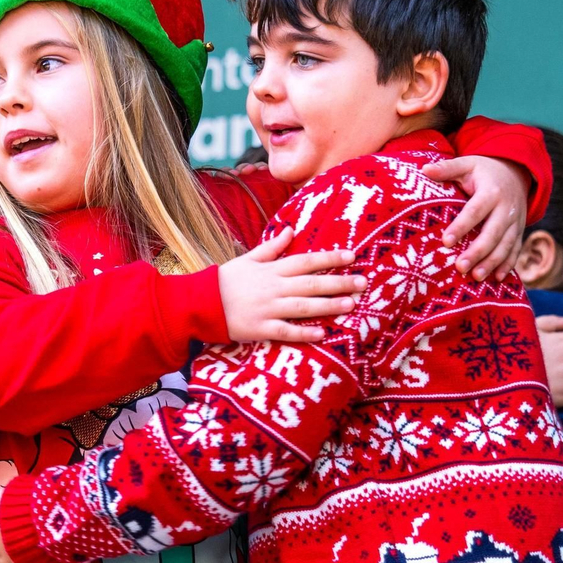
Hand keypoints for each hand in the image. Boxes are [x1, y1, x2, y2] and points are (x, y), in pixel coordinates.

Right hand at [217, 229, 363, 343]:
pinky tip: (323, 333)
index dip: (329, 258)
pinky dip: (304, 333)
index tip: (351, 256)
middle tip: (363, 282)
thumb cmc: (225, 280)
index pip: (305, 261)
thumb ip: (271, 246)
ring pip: (304, 307)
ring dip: (329, 305)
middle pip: (311, 284)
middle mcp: (273, 288)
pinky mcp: (261, 329)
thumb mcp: (247, 258)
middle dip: (338, 282)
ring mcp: (268, 309)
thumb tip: (291, 230)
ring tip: (352, 304)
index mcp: (271, 269)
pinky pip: (286, 331)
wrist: (200, 303)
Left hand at [423, 157, 530, 280]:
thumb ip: (447, 168)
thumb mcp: (467, 164)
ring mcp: (515, 222)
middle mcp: (506, 209)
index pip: (474, 211)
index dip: (461, 227)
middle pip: (492, 233)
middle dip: (477, 252)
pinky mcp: (519, 231)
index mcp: (491, 192)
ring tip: (476, 277)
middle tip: (460, 267)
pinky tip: (497, 279)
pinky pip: (515, 250)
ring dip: (492, 262)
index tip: (445, 241)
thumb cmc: (484, 170)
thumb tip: (424, 169)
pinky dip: (508, 265)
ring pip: (505, 245)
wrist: (516, 173)